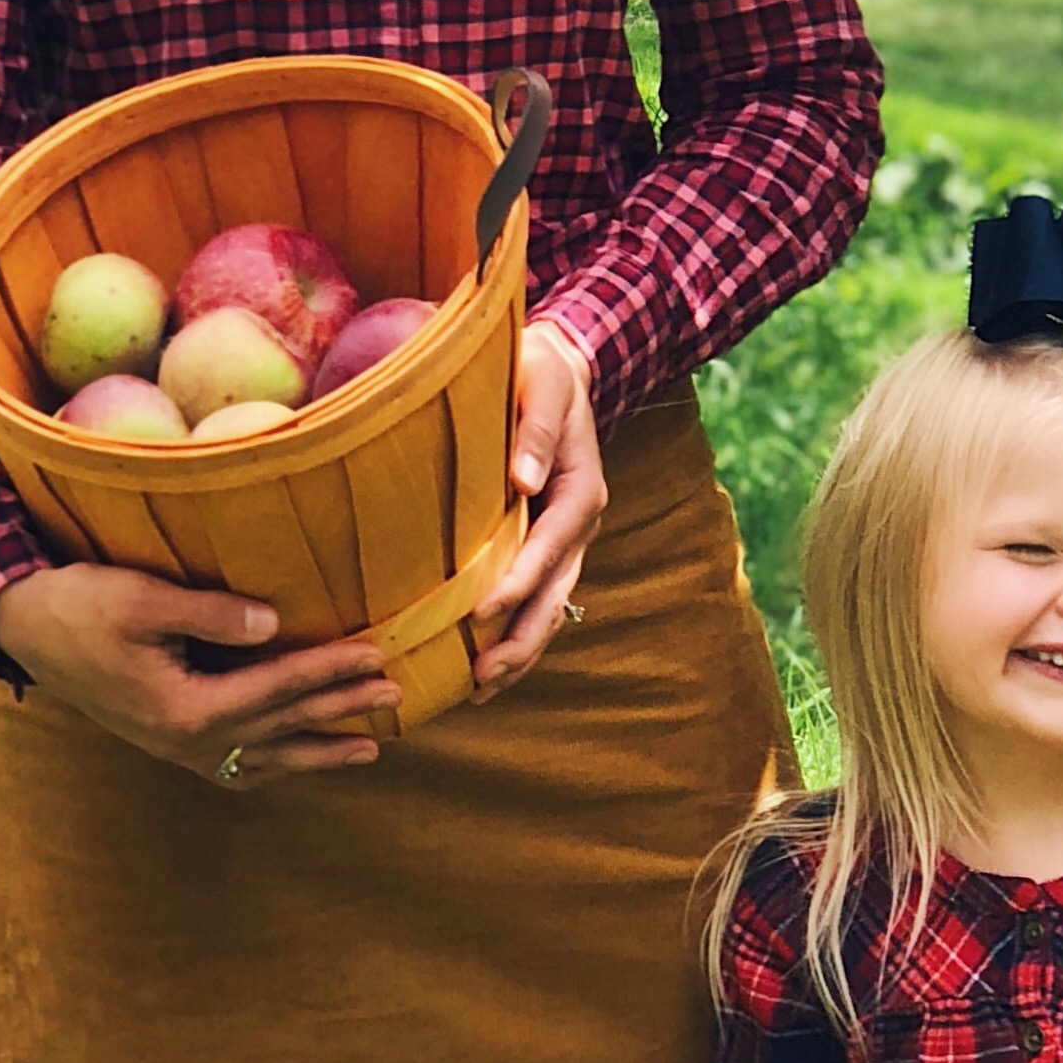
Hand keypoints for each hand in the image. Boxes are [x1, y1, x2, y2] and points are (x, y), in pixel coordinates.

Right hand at [0, 562, 398, 785]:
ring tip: (372, 747)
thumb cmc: (81, 605)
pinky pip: (236, 765)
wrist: (25, 630)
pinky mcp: (169, 742)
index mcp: (184, 708)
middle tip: (395, 692)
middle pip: (281, 725)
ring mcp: (177, 749)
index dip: (327, 669)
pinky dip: (276, 763)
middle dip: (340, 708)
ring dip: (320, 750)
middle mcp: (186, 741)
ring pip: (265, 757)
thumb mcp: (142, 599)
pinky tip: (300, 758)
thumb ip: (211, 614)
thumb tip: (274, 624)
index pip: (275, 688)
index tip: (374, 653)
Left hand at [470, 319, 605, 695]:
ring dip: (519, 652)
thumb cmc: (540, 373)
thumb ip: (537, 427)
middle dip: (523, 639)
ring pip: (549, 609)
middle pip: (557, 594)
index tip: (484, 611)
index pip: (553, 544)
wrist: (554, 373)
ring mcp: (565, 543)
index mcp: (582, 489)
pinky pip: (534, 601)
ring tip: (480, 690)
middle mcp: (579, 525)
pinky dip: (513, 636)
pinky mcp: (544, 549)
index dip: (520, 581)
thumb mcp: (543, 382)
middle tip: (484, 676)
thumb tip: (524, 479)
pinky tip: (481, 669)